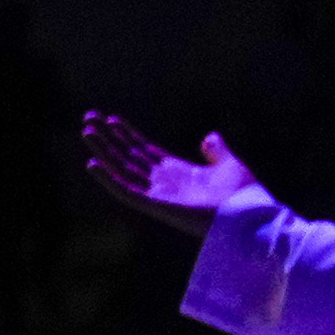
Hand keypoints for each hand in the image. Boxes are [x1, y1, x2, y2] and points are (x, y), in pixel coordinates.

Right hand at [80, 112, 263, 235]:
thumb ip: (217, 150)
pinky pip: (126, 191)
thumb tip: (209, 136)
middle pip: (127, 156)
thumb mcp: (229, 164)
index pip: (144, 150)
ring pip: (121, 170)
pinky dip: (108, 179)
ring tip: (86, 132)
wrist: (248, 215)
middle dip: (107, 138)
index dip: (126, 134)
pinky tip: (92, 164)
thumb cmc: (243, 195)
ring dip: (102, 151)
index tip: (110, 119)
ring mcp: (157, 194)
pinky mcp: (155, 205)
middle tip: (88, 119)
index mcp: (176, 172)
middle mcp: (162, 182)